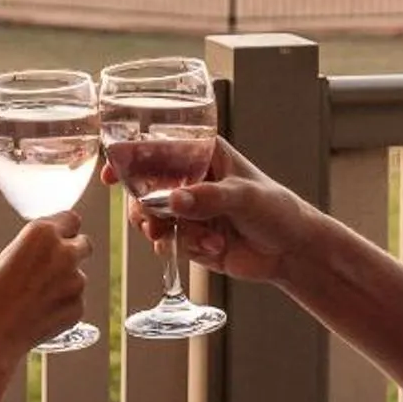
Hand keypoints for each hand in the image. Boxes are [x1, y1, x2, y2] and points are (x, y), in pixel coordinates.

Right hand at [0, 215, 90, 382]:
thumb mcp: (4, 260)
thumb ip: (31, 252)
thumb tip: (43, 254)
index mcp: (42, 233)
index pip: (71, 219)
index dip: (63, 230)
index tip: (57, 238)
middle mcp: (64, 253)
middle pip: (84, 244)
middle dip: (72, 252)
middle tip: (52, 268)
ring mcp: (75, 282)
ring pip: (78, 277)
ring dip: (64, 284)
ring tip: (33, 300)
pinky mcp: (78, 308)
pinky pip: (75, 302)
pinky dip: (62, 307)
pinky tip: (38, 315)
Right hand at [112, 140, 311, 287]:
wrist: (291, 252)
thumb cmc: (276, 210)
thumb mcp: (244, 197)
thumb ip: (209, 198)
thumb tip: (174, 201)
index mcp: (202, 154)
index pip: (156, 149)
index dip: (128, 158)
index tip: (111, 172)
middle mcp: (189, 179)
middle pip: (143, 187)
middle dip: (143, 207)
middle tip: (152, 220)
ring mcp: (187, 210)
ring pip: (149, 217)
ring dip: (162, 230)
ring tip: (180, 238)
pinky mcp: (188, 237)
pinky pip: (167, 243)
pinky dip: (183, 248)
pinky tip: (213, 248)